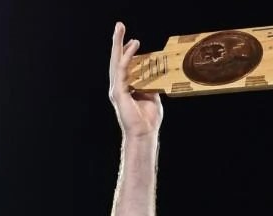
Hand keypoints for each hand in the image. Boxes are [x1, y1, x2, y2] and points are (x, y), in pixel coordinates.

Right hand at [109, 23, 163, 139]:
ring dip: (118, 44)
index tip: (133, 41)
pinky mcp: (119, 91)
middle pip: (116, 60)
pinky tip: (132, 47)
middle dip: (117, 42)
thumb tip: (156, 73)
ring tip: (120, 29)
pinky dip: (127, 57)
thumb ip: (151, 84)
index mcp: (126, 88)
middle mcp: (118, 86)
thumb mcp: (152, 96)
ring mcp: (117, 88)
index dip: (128, 52)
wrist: (144, 133)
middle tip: (119, 26)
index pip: (125, 65)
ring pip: (117, 61)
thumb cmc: (148, 119)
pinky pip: (122, 70)